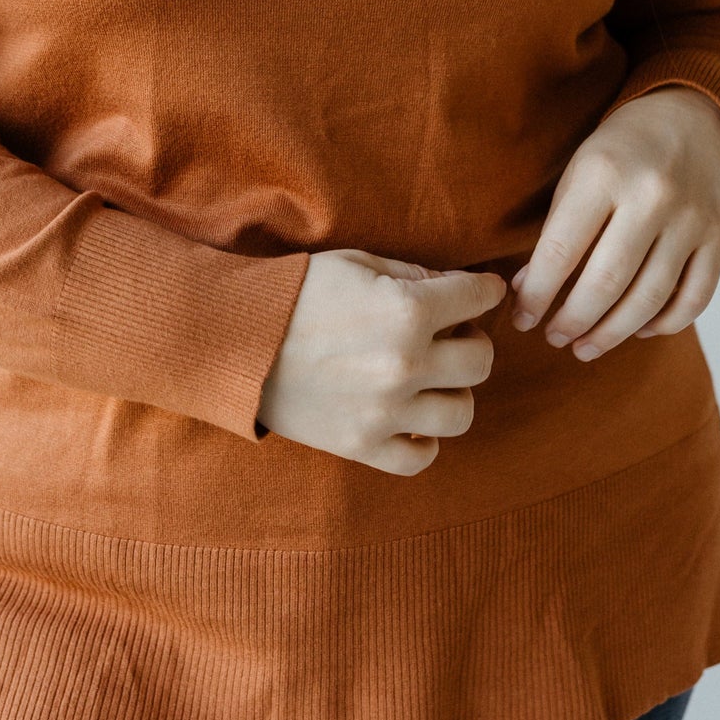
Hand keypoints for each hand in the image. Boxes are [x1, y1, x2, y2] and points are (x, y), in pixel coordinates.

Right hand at [256, 249, 505, 475]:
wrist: (235, 338)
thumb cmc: (296, 291)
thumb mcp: (357, 261)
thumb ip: (413, 273)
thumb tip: (453, 286)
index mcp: (407, 310)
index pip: (478, 299)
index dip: (485, 290)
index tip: (482, 291)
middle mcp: (405, 363)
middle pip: (481, 361)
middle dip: (472, 340)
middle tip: (451, 334)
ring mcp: (386, 410)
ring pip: (462, 413)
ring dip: (454, 391)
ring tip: (432, 379)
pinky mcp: (362, 444)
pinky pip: (421, 457)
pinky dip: (425, 440)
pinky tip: (411, 417)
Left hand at [509, 87, 719, 360]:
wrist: (688, 115)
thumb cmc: (619, 150)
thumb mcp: (577, 173)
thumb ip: (556, 232)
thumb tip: (528, 293)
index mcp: (604, 173)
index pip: (562, 251)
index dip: (538, 295)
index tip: (523, 319)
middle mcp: (652, 196)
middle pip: (606, 283)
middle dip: (573, 321)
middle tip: (554, 338)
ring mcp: (692, 219)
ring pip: (649, 299)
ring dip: (612, 334)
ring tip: (585, 347)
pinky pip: (694, 299)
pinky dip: (663, 325)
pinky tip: (637, 329)